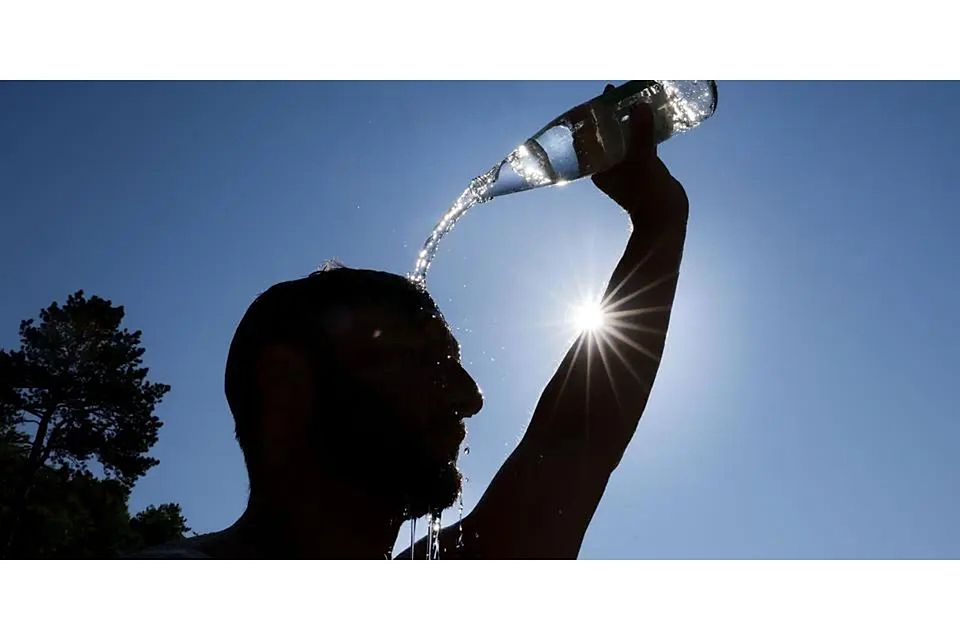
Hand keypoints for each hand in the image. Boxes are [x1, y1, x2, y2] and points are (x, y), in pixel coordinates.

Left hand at [591, 85, 688, 232]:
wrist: (666, 218)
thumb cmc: (647, 193)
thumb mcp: (643, 159)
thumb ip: (641, 133)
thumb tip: (639, 106)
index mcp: (600, 168)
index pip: (591, 137)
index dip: (595, 115)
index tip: (602, 96)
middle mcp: (609, 167)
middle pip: (607, 134)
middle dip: (613, 114)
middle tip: (619, 92)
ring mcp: (626, 167)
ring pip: (625, 137)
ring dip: (630, 120)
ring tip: (635, 98)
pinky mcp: (643, 167)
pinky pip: (641, 142)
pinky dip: (644, 129)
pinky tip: (651, 114)